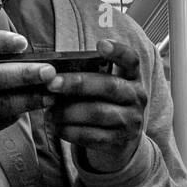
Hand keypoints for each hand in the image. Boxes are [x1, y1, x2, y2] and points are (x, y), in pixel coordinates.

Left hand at [41, 39, 146, 172]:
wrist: (122, 142)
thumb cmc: (106, 106)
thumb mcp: (106, 89)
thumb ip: (90, 78)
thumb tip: (54, 73)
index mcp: (133, 78)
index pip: (131, 60)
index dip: (118, 51)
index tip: (100, 44)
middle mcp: (136, 98)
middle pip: (109, 86)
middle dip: (78, 84)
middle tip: (52, 83)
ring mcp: (130, 121)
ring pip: (98, 113)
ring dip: (68, 111)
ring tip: (49, 111)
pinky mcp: (119, 142)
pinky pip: (91, 136)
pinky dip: (70, 131)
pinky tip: (57, 127)